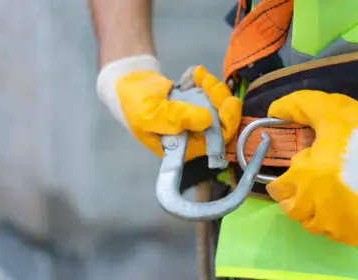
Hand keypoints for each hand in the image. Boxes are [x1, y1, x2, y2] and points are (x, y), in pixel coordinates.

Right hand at [115, 65, 241, 160]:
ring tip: (197, 75)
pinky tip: (191, 76)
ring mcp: (197, 117)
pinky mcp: (197, 101)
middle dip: (220, 98)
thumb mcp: (151, 114)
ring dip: (212, 86)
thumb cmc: (134, 105)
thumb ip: (177, 118)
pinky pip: (210, 91)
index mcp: (183, 147)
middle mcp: (194, 135)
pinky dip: (202, 80)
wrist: (128, 84)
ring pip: (219, 104)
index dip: (226, 124)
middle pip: (222, 121)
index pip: (215, 142)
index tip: (228, 101)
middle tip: (207, 81)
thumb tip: (208, 120)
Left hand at [266, 90, 357, 245]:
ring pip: (314, 226)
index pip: (278, 190)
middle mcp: (318, 202)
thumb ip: (298, 106)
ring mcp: (339, 220)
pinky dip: (338, 228)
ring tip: (322, 200)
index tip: (290, 177)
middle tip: (304, 188)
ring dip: (313, 214)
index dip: (280, 183)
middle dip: (293, 199)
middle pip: (293, 211)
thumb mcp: (330, 108)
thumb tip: (273, 110)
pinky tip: (341, 213)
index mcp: (307, 174)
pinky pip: (341, 236)